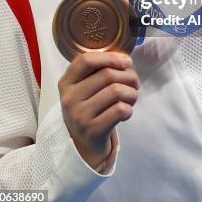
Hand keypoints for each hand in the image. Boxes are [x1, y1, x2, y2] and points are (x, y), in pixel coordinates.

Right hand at [58, 50, 138, 169]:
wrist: (81, 144)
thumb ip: (97, 71)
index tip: (126, 61)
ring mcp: (79, 115)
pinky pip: (120, 110)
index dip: (110, 57)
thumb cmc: (88, 108)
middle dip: (128, 76)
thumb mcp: (83, 88)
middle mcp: (69, 98)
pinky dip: (129, 109)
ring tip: (132, 97)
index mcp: (66, 82)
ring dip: (132, 93)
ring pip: (116, 91)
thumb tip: (125, 60)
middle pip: (107, 75)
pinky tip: (126, 111)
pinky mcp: (92, 130)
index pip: (86, 60)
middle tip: (134, 82)